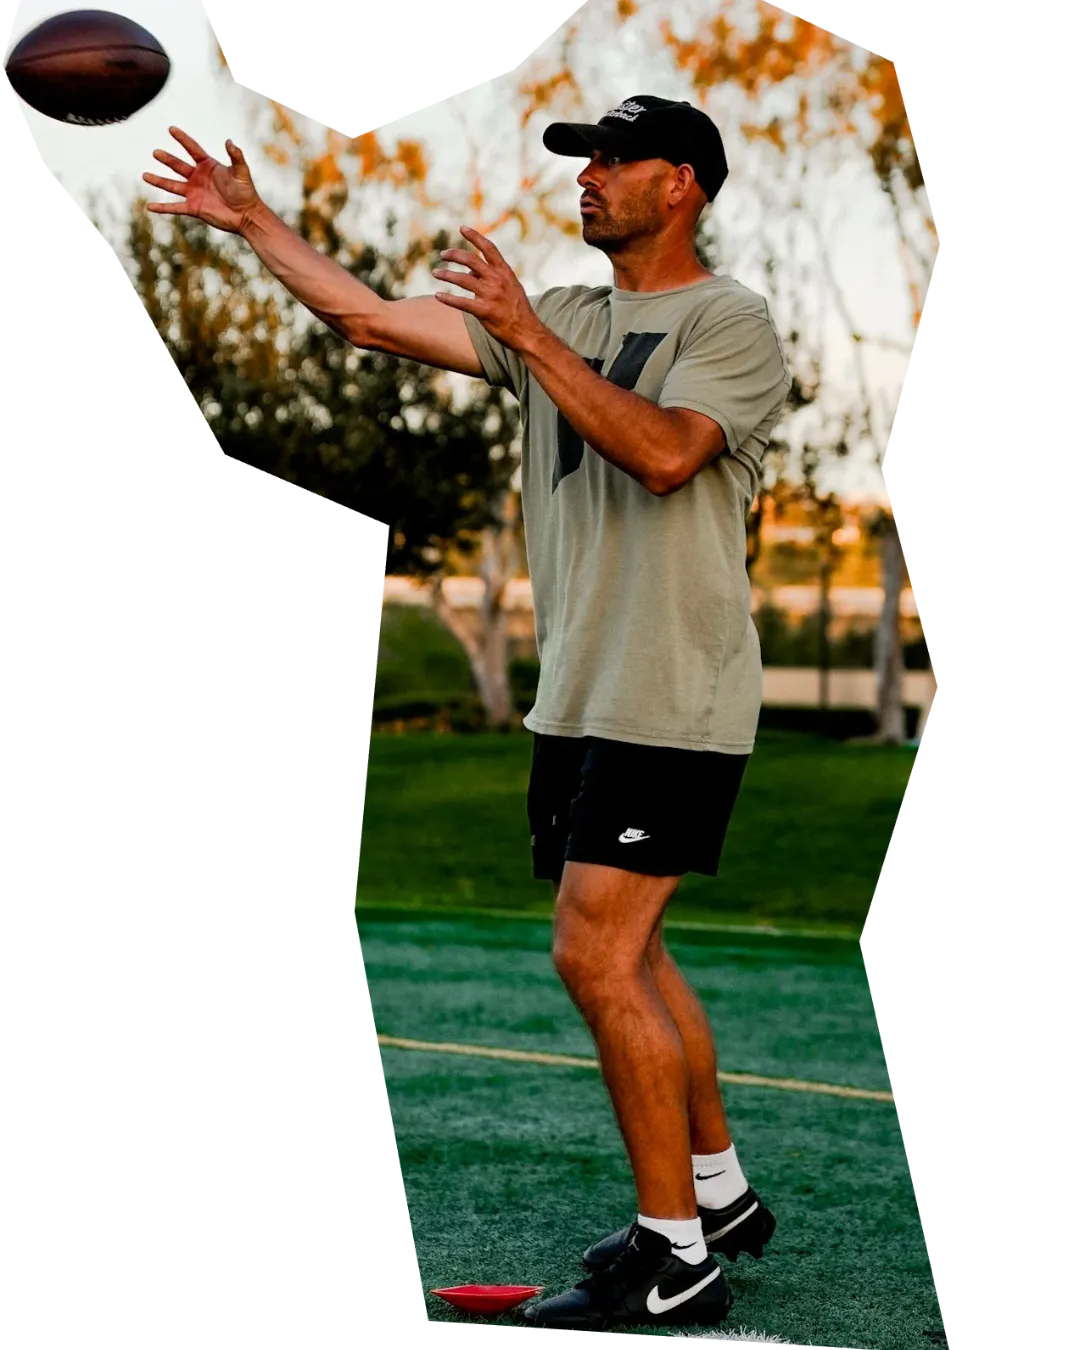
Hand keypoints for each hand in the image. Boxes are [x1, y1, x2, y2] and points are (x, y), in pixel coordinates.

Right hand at [142, 127, 263, 235]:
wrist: (246, 215)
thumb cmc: (245, 192)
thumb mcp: (241, 172)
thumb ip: (236, 156)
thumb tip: (229, 141)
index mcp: (208, 166)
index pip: (192, 149)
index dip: (182, 139)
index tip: (171, 129)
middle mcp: (198, 177)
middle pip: (178, 166)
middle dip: (167, 159)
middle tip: (155, 153)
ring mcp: (194, 193)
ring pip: (172, 185)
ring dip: (158, 181)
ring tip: (145, 175)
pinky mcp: (194, 208)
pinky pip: (175, 207)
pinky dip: (162, 208)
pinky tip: (149, 207)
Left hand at [432, 227, 542, 351]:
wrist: (527, 332)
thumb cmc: (517, 310)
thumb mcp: (510, 288)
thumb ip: (492, 277)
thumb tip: (470, 272)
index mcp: (505, 272)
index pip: (489, 248)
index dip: (475, 237)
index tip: (462, 228)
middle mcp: (497, 280)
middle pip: (471, 260)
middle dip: (454, 254)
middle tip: (442, 255)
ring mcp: (491, 295)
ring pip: (462, 279)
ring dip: (446, 274)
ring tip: (435, 273)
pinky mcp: (484, 311)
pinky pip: (461, 302)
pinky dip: (448, 298)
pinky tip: (438, 295)